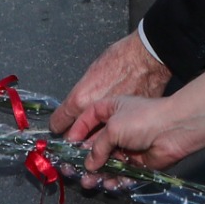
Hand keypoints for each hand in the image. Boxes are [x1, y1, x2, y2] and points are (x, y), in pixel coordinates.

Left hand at [51, 30, 167, 134]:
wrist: (146, 59)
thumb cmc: (120, 59)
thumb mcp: (92, 74)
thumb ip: (82, 96)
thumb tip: (76, 108)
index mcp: (80, 100)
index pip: (58, 125)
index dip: (60, 125)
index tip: (61, 126)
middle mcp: (92, 116)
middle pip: (76, 138)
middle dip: (77, 138)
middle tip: (80, 135)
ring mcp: (111, 124)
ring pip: (97, 144)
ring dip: (96, 143)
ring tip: (98, 137)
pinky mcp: (128, 126)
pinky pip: (116, 140)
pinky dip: (115, 138)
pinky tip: (118, 131)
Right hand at [74, 63, 204, 173]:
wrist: (174, 130)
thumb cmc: (142, 119)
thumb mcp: (113, 127)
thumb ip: (97, 147)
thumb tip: (89, 164)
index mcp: (110, 109)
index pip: (87, 119)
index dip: (76, 132)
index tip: (66, 146)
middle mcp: (117, 128)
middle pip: (93, 145)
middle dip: (82, 159)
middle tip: (70, 172)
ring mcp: (126, 146)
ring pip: (105, 163)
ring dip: (96, 174)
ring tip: (89, 183)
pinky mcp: (136, 163)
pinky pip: (120, 174)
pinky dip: (114, 180)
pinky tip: (108, 184)